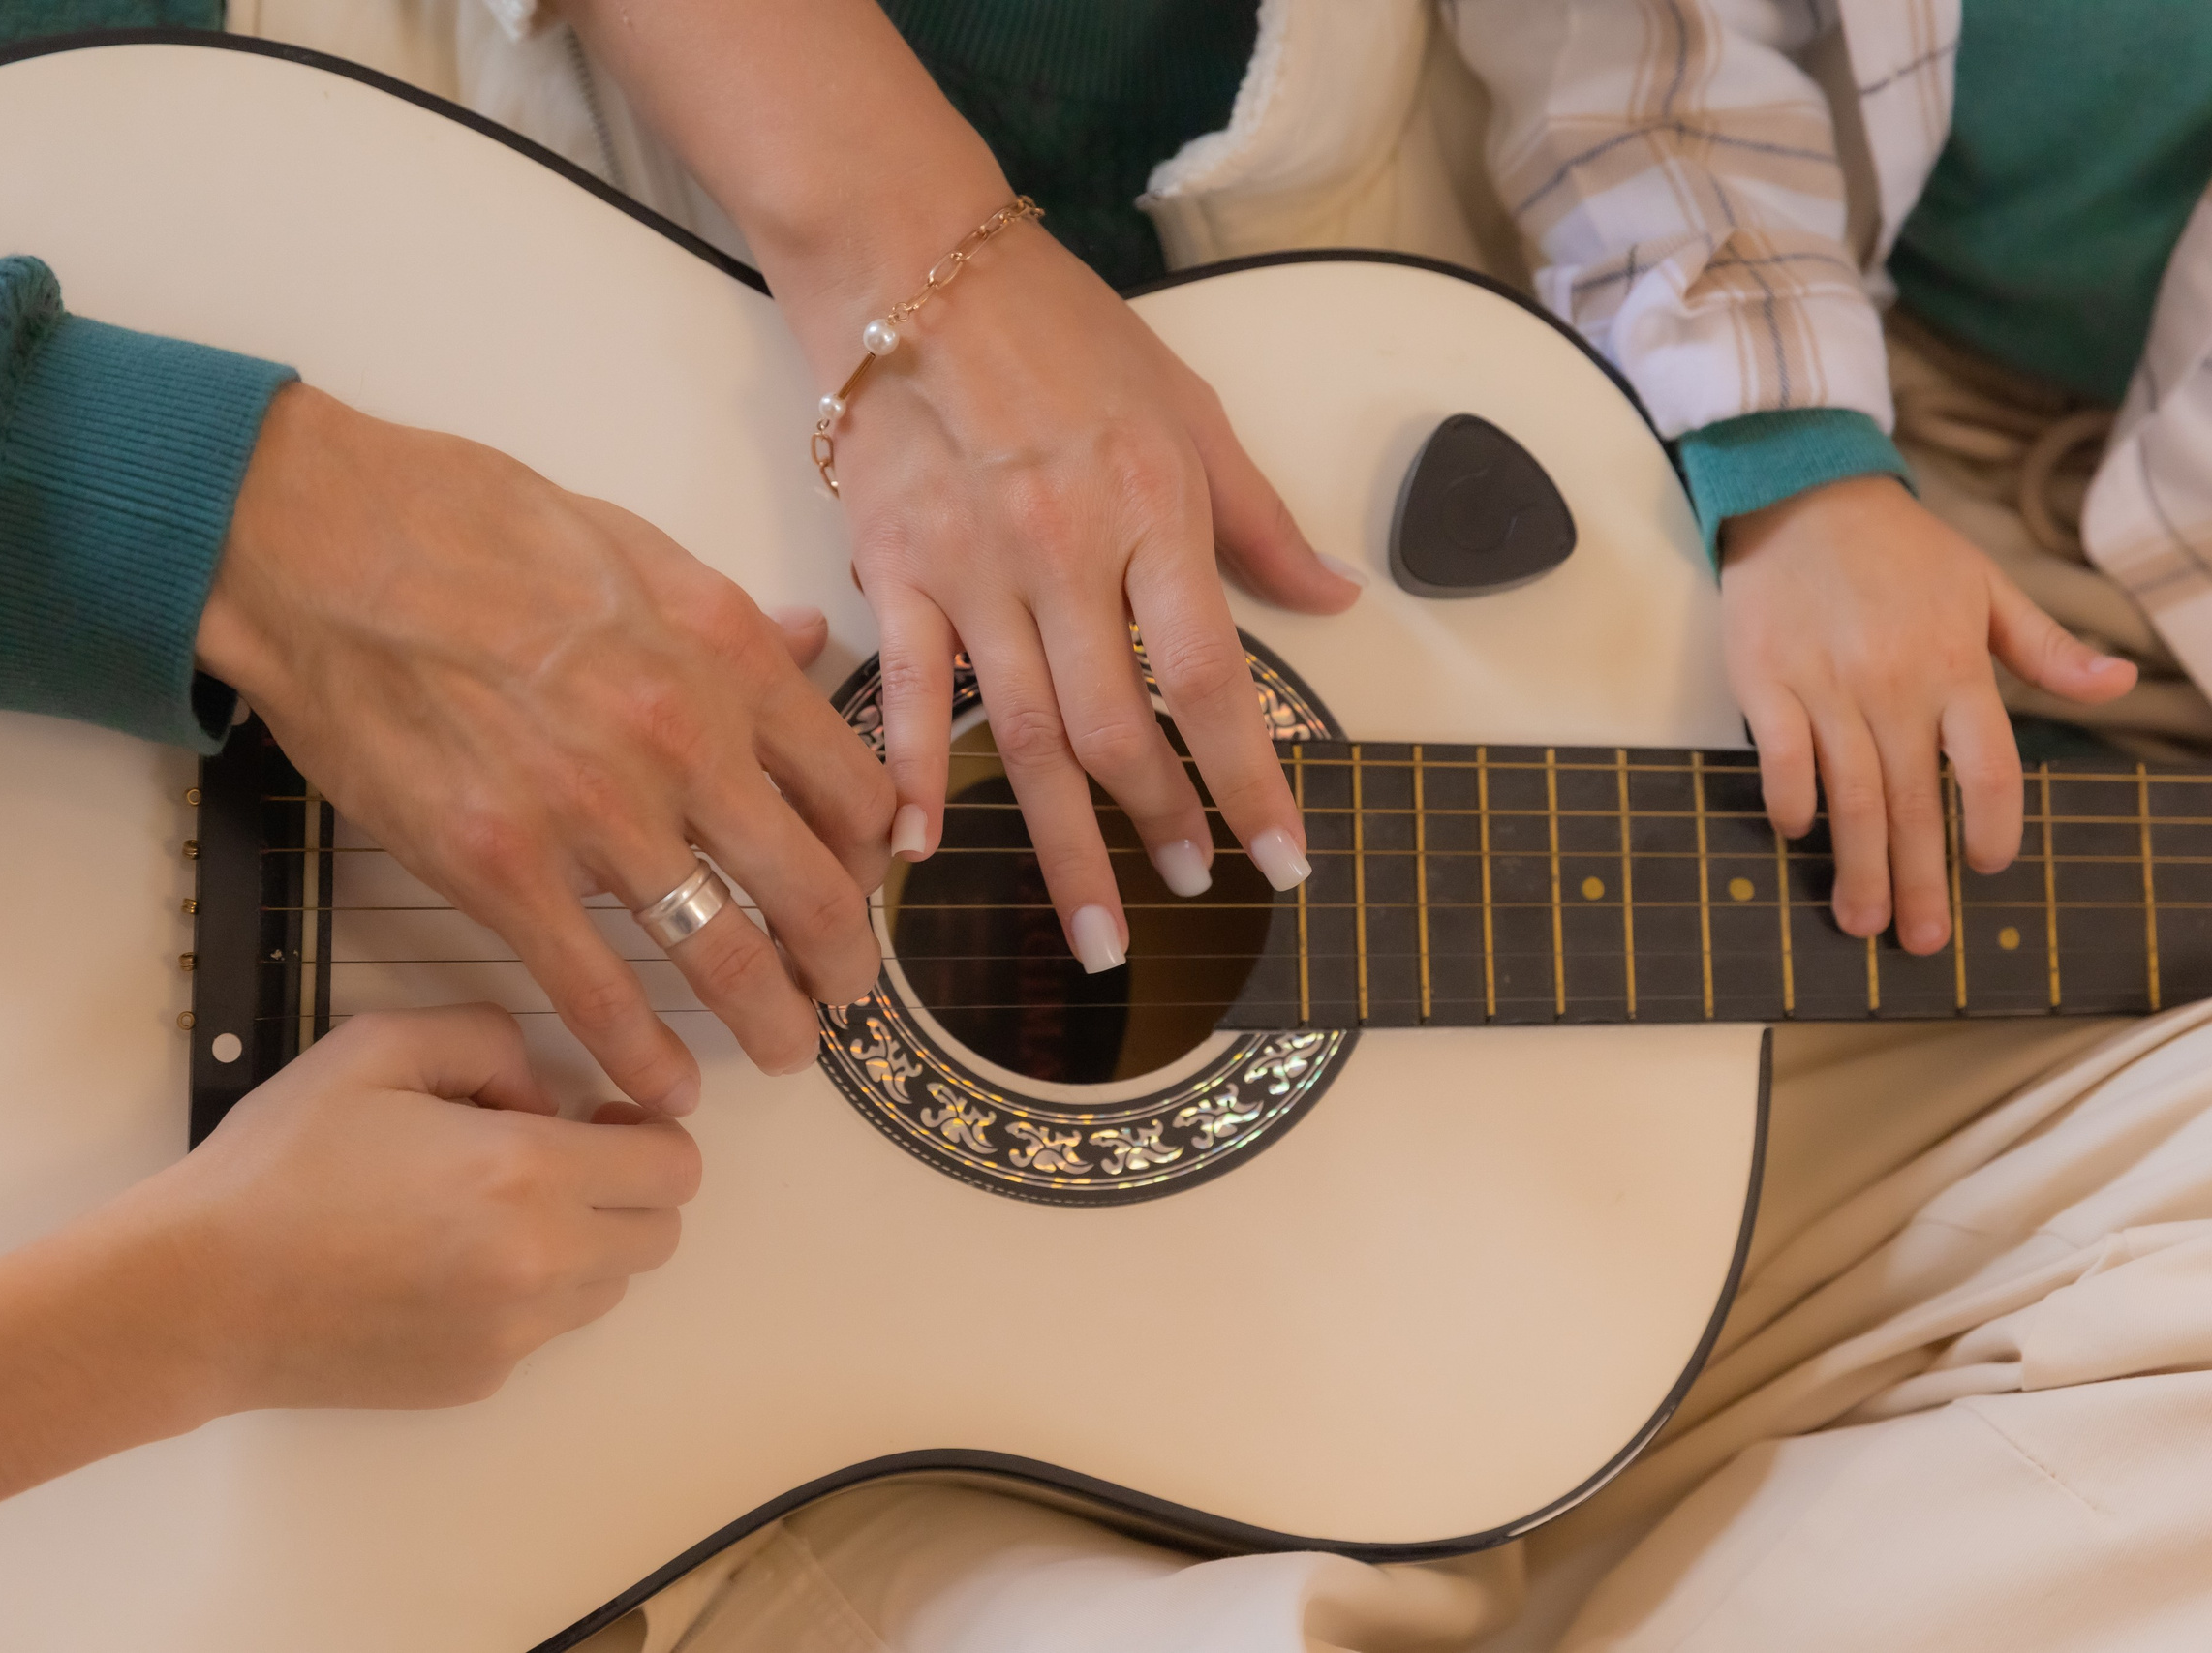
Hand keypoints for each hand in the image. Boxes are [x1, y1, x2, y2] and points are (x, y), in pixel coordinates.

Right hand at [0, 1007, 695, 1609]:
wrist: (196, 1294)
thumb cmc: (281, 1163)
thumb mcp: (380, 1047)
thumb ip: (489, 1039)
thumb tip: (545, 1087)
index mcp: (527, 1173)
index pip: (673, 1166)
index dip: (645, 1133)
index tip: (595, 1118)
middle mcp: (539, 1263)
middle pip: (660, 1234)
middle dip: (626, 1189)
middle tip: (555, 1157)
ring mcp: (513, 1334)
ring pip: (611, 1287)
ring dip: (584, 1243)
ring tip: (489, 1209)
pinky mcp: (479, 1379)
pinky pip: (546, 1329)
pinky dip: (525, 1292)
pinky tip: (444, 1261)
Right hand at [197, 385, 894, 1110]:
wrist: (326, 544)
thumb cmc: (470, 527)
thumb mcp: (635, 546)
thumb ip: (730, 619)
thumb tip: (807, 642)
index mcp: (727, 656)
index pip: (853, 791)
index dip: (870, 856)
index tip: (863, 882)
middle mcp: (683, 740)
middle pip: (814, 892)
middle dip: (844, 962)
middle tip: (846, 991)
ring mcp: (594, 813)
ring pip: (728, 956)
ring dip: (772, 1022)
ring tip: (786, 1052)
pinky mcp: (500, 868)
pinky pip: (599, 991)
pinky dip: (643, 1056)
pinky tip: (666, 1088)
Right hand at [810, 223, 1362, 969]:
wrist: (912, 262)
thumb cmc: (1059, 330)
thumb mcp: (1188, 408)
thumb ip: (1258, 520)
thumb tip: (1337, 599)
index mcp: (1153, 509)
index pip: (1211, 677)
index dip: (1249, 782)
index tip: (1282, 862)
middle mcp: (1065, 551)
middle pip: (1117, 728)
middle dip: (1160, 828)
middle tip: (1190, 896)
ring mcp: (972, 569)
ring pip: (1022, 736)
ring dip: (1062, 845)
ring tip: (1095, 931)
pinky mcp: (893, 571)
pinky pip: (903, 693)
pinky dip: (910, 777)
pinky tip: (918, 855)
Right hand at [1720, 476, 2135, 952]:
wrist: (1804, 495)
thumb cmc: (1901, 549)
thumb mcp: (1987, 587)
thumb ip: (2047, 648)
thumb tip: (2119, 685)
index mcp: (1956, 666)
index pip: (1989, 768)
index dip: (1992, 829)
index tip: (1988, 869)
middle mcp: (1895, 683)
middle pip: (1916, 801)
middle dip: (1919, 880)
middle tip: (1920, 941)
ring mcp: (1826, 684)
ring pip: (1850, 793)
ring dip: (1855, 865)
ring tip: (1859, 922)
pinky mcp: (1765, 678)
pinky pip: (1780, 755)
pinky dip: (1789, 799)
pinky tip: (1798, 832)